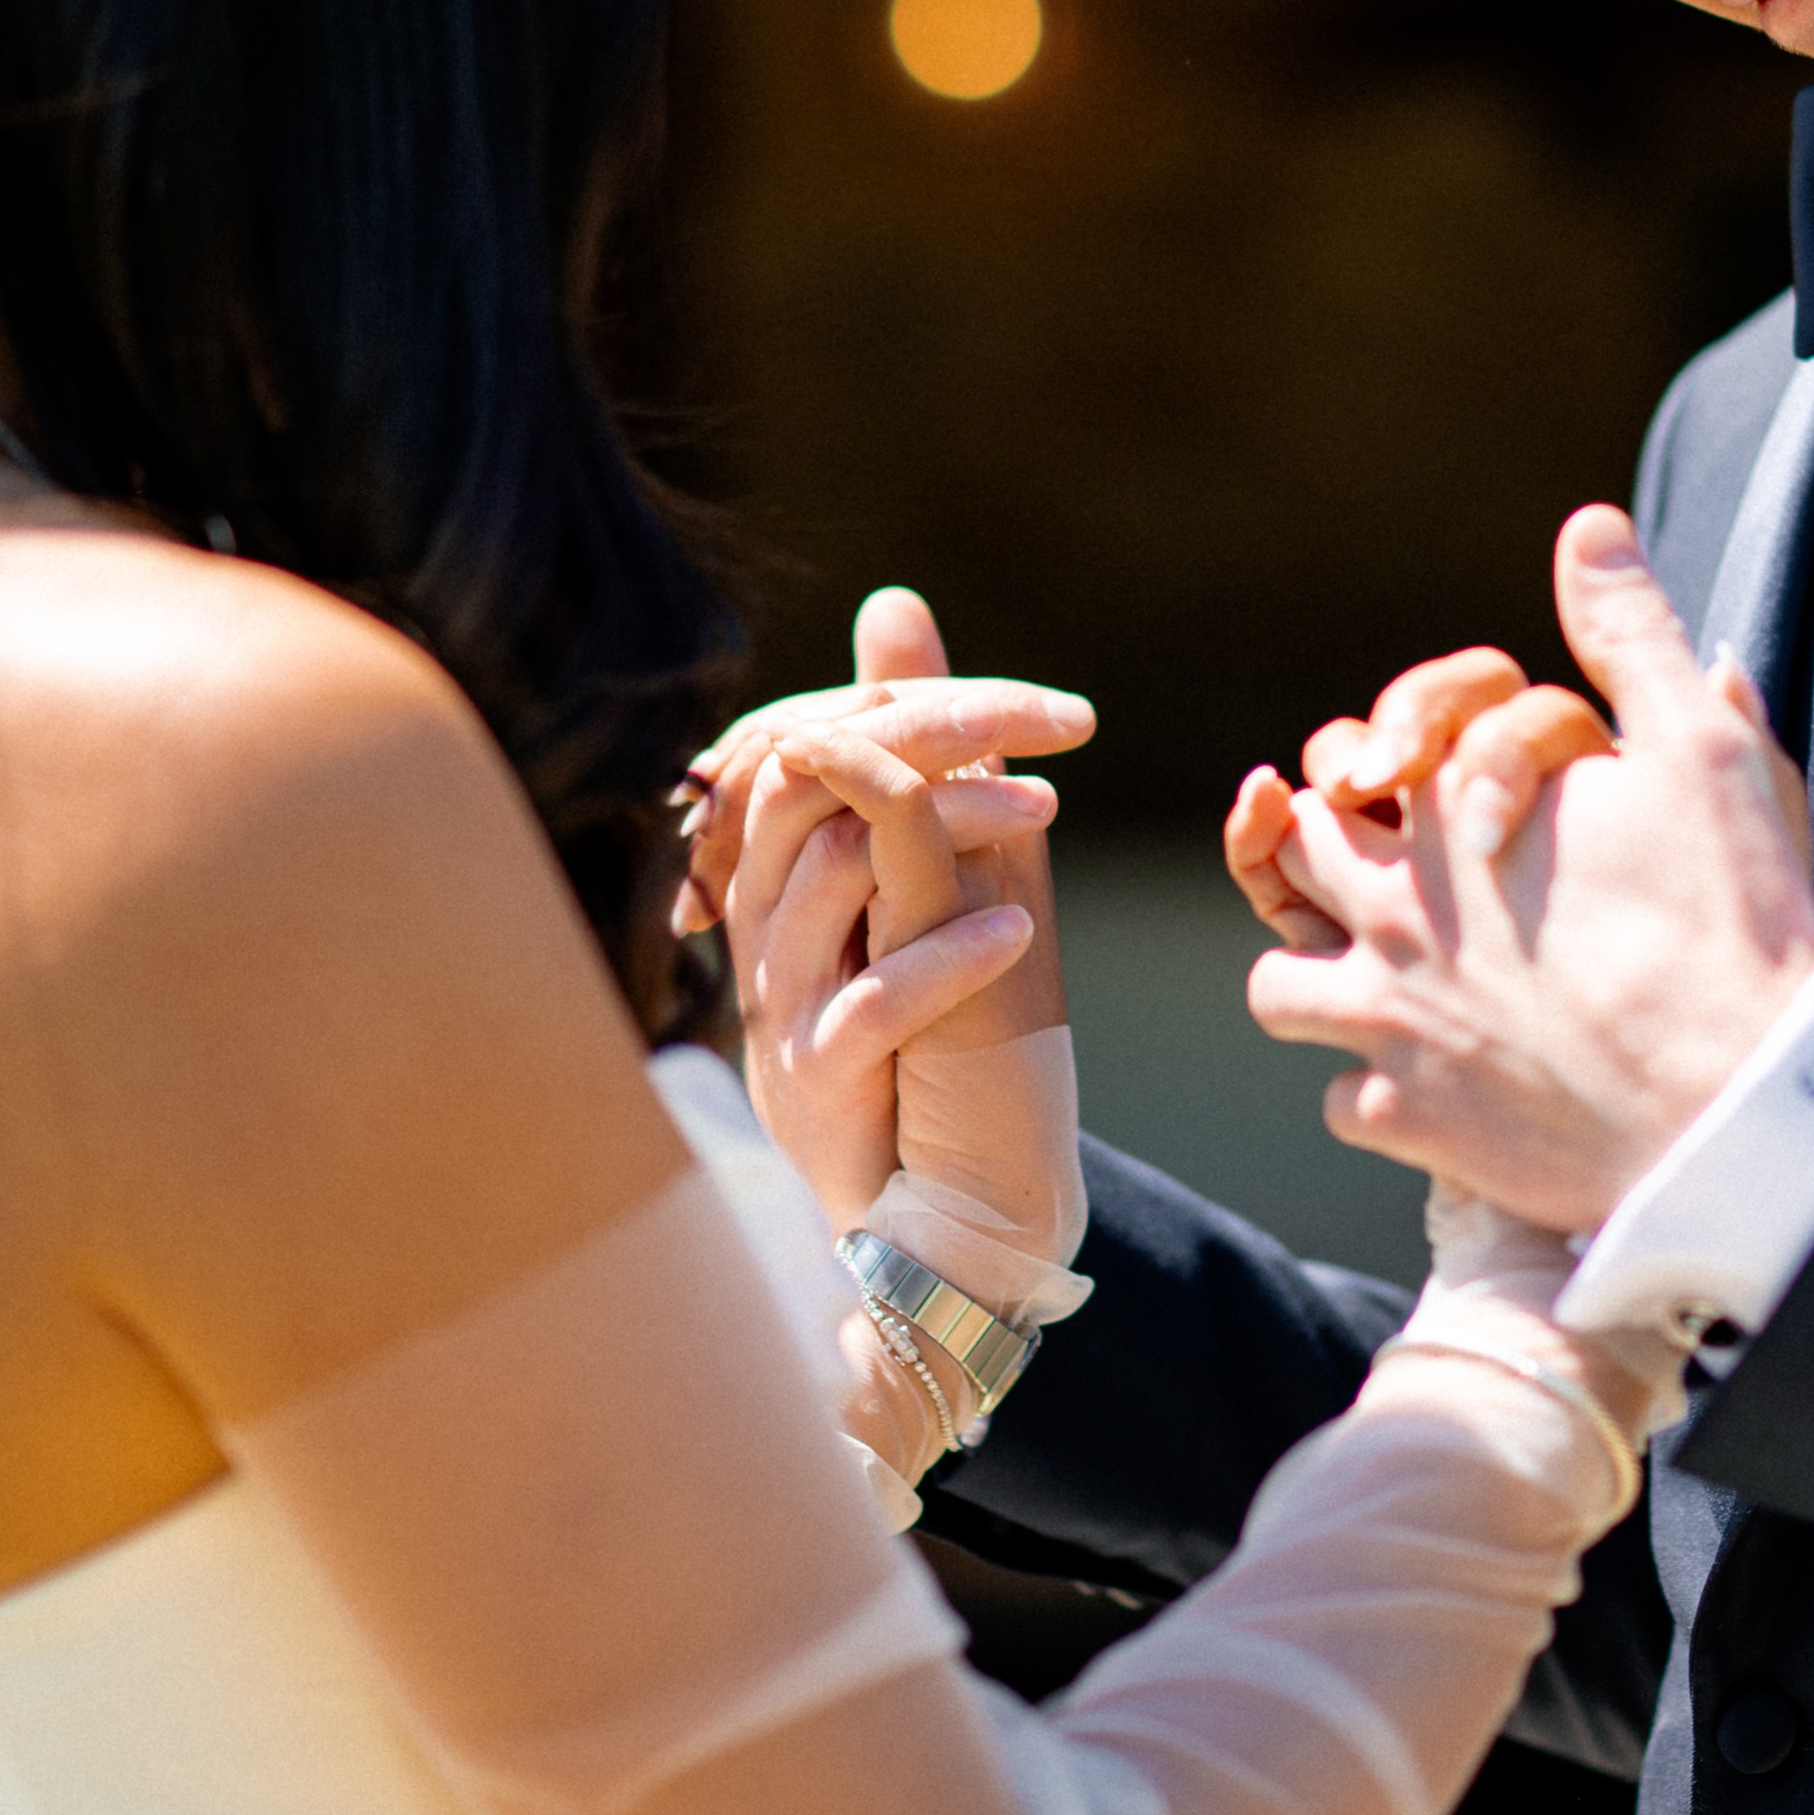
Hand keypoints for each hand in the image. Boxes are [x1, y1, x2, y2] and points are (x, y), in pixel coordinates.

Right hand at [711, 589, 1086, 1266]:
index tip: (1045, 708)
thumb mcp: (952, 875)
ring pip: (831, 875)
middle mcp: (768, 925)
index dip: (918, 704)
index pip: (816, 739)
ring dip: (947, 828)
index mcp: (790, 867)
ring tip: (1045, 813)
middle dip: (926, 735)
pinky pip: (868, 1000)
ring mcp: (782, 1004)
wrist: (956, 1206)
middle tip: (1046, 725)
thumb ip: (924, 759)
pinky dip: (945, 956)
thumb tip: (893, 608)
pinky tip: (1017, 932)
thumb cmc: (955, 1037)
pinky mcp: (818, 1082)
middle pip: (806, 783)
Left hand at [1244, 509, 1813, 1233]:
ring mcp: (1385, 1023)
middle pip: (1294, 858)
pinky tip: (1431, 1084)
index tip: (1412, 780)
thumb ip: (1632, 632)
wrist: (1742, 1110)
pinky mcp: (1406, 1121)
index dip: (1378, 758)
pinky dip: (1374, 1091)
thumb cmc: (1728, 924)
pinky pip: (1339, 1100)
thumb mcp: (1700, 747)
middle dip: (1327, 851)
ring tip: (1381, 979)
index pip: (1350, 757)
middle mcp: (1389, 911)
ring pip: (1279, 986)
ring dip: (1320, 976)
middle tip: (1388, 864)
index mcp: (1444, 811)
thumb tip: (1588, 525)